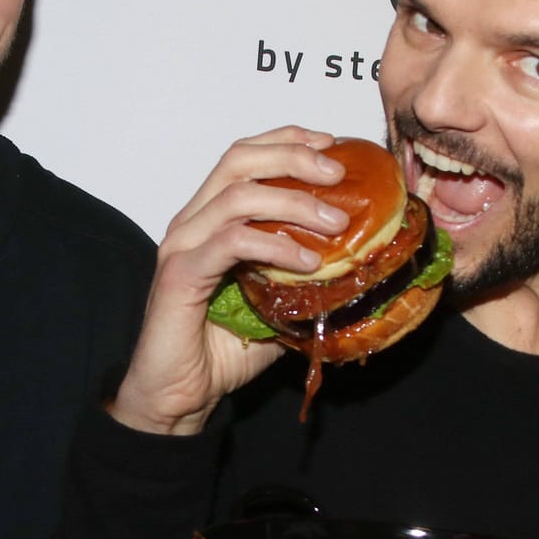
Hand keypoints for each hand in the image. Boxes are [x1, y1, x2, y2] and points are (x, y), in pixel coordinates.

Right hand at [111, 126, 349, 435]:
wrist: (180, 397)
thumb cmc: (222, 353)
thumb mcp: (278, 304)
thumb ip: (304, 276)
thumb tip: (358, 260)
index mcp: (208, 219)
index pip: (244, 156)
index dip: (287, 141)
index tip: (332, 145)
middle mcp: (190, 223)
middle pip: (238, 160)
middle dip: (293, 156)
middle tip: (339, 174)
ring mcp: (183, 246)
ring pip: (237, 195)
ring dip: (294, 202)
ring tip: (336, 222)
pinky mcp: (181, 274)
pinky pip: (232, 242)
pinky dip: (275, 244)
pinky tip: (308, 260)